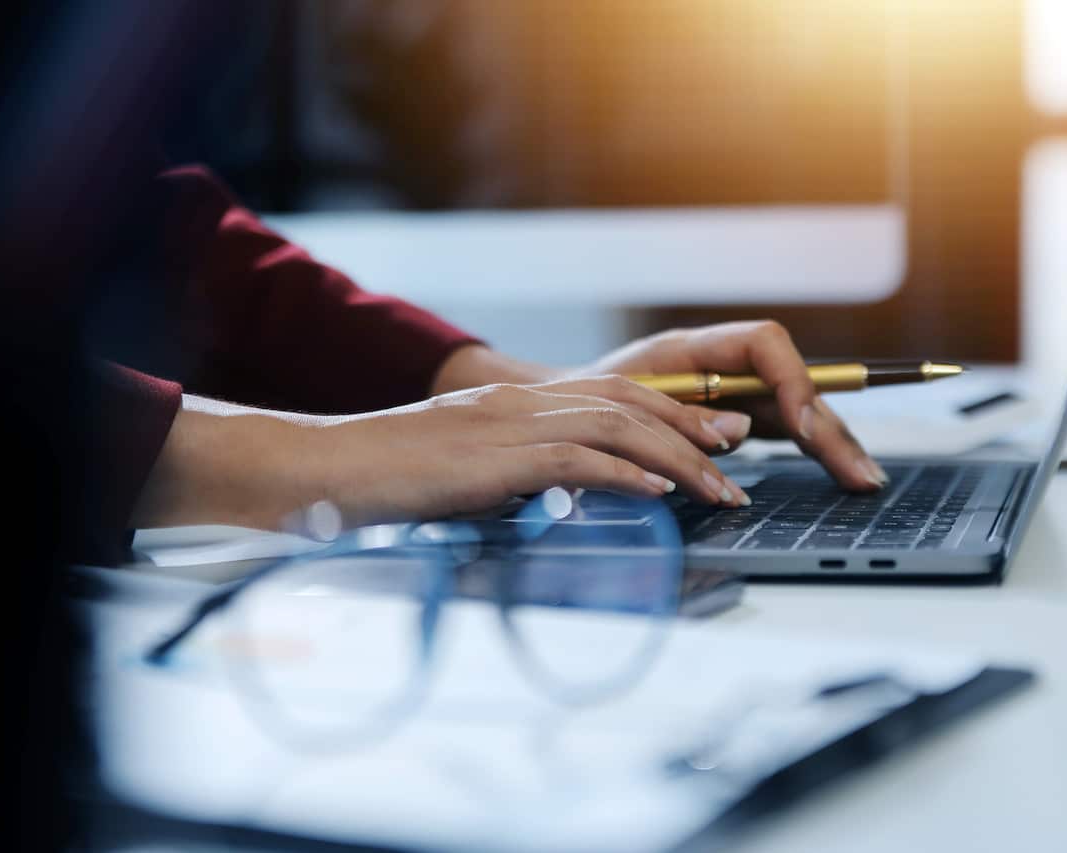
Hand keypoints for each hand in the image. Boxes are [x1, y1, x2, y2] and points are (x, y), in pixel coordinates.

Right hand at [311, 378, 754, 526]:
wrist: (329, 466)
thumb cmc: (392, 474)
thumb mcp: (468, 465)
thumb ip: (518, 469)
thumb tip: (564, 492)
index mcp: (518, 400)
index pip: (612, 395)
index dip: (672, 413)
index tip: (714, 437)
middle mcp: (522, 400)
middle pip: (629, 404)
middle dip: (692, 431)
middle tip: (737, 457)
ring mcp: (510, 423)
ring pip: (617, 427)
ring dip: (677, 459)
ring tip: (718, 489)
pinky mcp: (496, 457)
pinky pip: (577, 459)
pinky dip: (625, 474)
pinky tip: (658, 491)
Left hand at [573, 320, 886, 490]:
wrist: (568, 410)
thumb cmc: (588, 401)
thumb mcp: (623, 404)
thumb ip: (677, 414)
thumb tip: (740, 427)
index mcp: (696, 349)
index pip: (765, 345)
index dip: (791, 380)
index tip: (803, 426)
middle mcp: (726, 367)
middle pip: (795, 385)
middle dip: (830, 429)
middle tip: (860, 474)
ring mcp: (737, 393)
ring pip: (799, 411)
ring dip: (835, 444)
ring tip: (865, 481)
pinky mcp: (739, 419)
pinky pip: (788, 431)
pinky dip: (815, 452)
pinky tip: (845, 475)